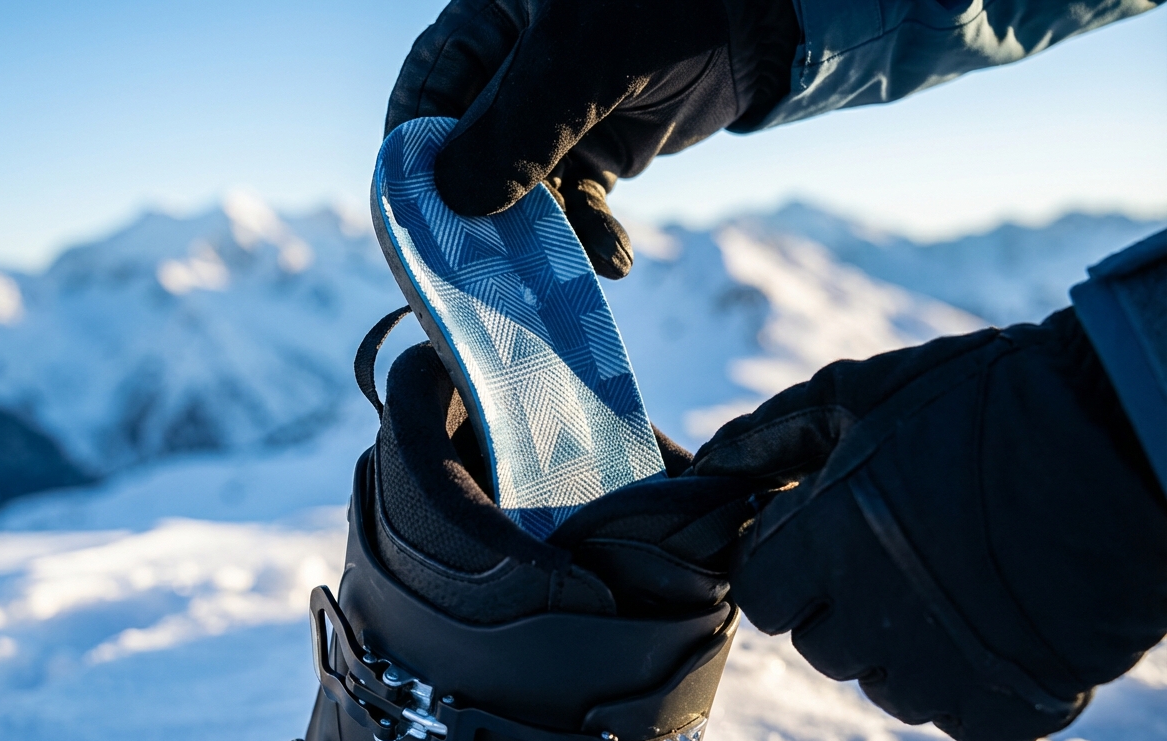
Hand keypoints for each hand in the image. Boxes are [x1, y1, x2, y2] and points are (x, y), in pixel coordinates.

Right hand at [385, 0, 798, 278]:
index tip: (416, 216)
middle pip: (471, 154)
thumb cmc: (662, 6)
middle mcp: (513, 71)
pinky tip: (615, 262)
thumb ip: (516, 130)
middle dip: (481, 212)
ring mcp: (556, 116)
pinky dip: (593, 234)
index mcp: (489, 22)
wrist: (764, 18)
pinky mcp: (599, 151)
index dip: (414, 157)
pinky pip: (580, 202)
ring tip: (564, 276)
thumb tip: (453, 201)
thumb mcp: (580, 59)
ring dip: (547, 236)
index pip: (426, 94)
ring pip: (525, 190)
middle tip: (480, 270)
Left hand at [691, 308, 1166, 740]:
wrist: (1124, 434)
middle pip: (816, 644)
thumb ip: (770, 434)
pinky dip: (968, 683)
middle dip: (836, 602)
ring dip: (901, 646)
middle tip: (889, 551)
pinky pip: (956, 717)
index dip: (782, 563)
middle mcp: (873, 616)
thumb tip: (705, 466)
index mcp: (826, 540)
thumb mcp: (861, 392)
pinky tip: (994, 622)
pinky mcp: (1007, 707)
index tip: (813, 538)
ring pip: (885, 687)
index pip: (758, 593)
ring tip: (950, 581)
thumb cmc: (983, 402)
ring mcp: (942, 671)